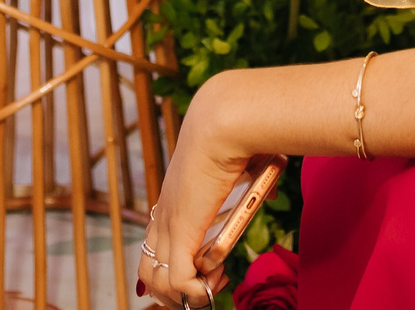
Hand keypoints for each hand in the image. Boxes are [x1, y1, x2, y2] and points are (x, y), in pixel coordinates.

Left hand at [138, 84, 253, 307]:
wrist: (224, 121)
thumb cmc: (236, 136)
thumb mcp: (244, 165)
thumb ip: (253, 182)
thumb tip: (266, 191)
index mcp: (173, 200)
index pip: (155, 245)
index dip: (176, 265)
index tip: (208, 268)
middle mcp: (164, 215)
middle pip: (148, 272)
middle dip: (177, 291)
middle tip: (209, 284)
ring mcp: (169, 224)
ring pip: (156, 282)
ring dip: (186, 295)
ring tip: (213, 285)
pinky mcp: (181, 232)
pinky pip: (178, 282)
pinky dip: (196, 292)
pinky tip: (216, 281)